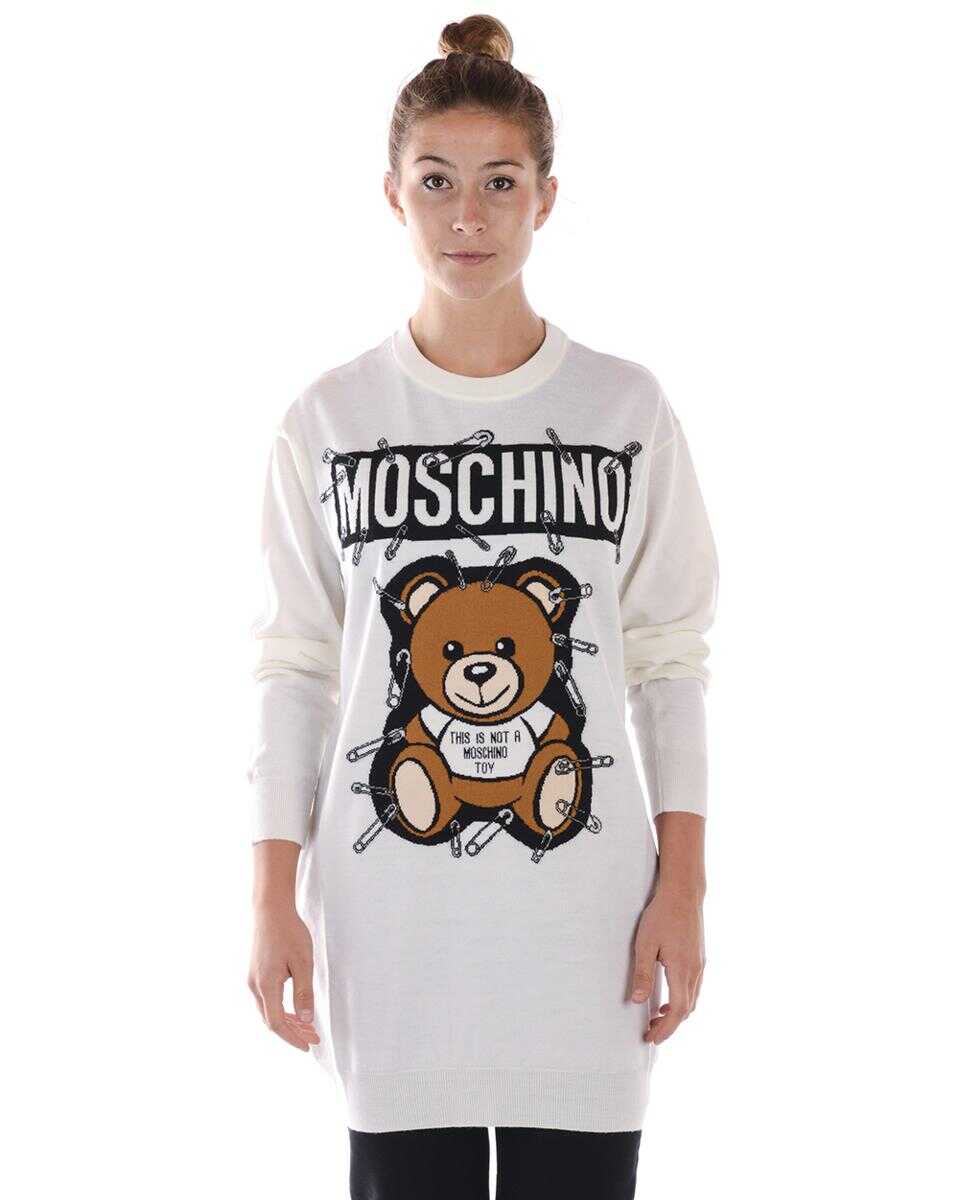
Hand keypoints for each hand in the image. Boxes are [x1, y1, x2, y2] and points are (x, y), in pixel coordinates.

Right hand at [248, 901, 320, 1051]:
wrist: (271, 910)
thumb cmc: (289, 932)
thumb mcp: (303, 962)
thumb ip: (303, 992)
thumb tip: (305, 1020)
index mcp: (266, 985)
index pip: (277, 1023)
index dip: (293, 1037)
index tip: (309, 1045)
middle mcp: (254, 986)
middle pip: (271, 1020)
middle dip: (292, 1032)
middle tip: (313, 1037)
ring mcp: (252, 980)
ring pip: (267, 1011)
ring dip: (286, 1022)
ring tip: (307, 1027)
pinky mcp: (255, 974)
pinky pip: (266, 1000)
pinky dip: (280, 1010)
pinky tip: (294, 1010)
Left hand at [629, 886, 704, 1044]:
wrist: (684, 892)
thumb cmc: (661, 915)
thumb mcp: (645, 944)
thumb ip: (643, 973)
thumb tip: (638, 1001)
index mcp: (682, 970)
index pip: (677, 1011)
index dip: (665, 1029)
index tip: (651, 1039)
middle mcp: (696, 971)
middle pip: (686, 1010)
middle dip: (669, 1026)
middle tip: (650, 1033)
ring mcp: (700, 964)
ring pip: (693, 1000)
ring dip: (677, 1013)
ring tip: (656, 1018)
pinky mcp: (700, 957)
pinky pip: (694, 987)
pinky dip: (683, 999)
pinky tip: (668, 995)